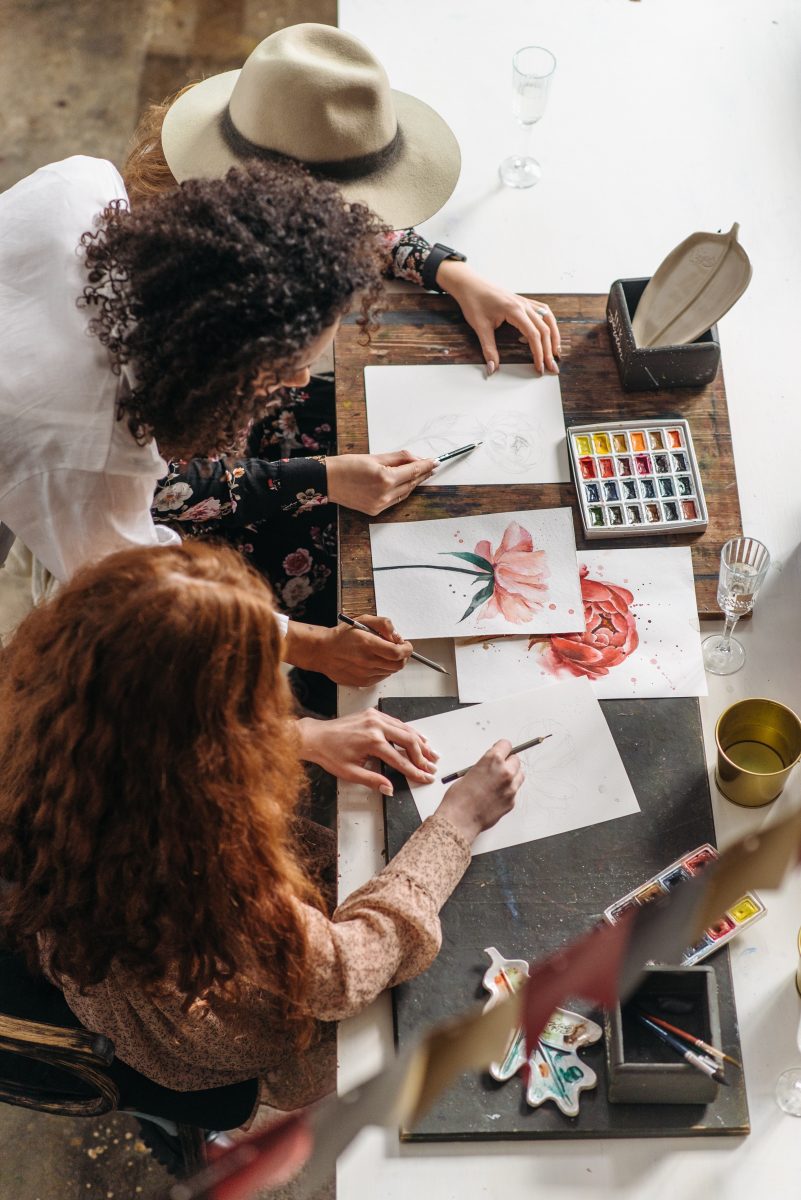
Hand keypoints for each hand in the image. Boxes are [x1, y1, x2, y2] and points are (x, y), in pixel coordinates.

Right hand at [283, 616, 411, 685]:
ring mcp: (365, 674)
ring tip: (381, 653)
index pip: (397, 653)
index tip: (405, 645)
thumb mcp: (363, 620)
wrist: (323, 652)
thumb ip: (383, 624)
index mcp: (368, 644)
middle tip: (396, 648)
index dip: (406, 649)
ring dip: (391, 662)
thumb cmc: (341, 636)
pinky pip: (381, 677)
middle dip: (402, 656)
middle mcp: (367, 661)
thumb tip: (396, 635)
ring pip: (391, 671)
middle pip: (398, 665)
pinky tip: (373, 661)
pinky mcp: (363, 682)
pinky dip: (382, 669)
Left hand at [297, 709, 437, 792]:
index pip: (400, 760)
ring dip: (420, 742)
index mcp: (372, 741)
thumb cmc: (329, 754)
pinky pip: (397, 722)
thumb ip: (373, 781)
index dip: (415, 771)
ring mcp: (375, 717)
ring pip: (405, 729)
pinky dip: (408, 731)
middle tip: (432, 766)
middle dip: (423, 756)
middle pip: (409, 741)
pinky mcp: (373, 714)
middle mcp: (376, 726)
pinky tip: (416, 737)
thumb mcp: (350, 773)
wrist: (315, 737)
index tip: (425, 777)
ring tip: (431, 753)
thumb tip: (389, 789)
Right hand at [326, 451, 435, 515]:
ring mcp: (380, 505)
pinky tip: (406, 484)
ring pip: (405, 493)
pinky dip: (402, 491)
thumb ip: (398, 458)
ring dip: (413, 483)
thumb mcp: (374, 457)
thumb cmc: (347, 465)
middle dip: (422, 474)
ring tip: (421, 473)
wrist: (327, 481)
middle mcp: (385, 494)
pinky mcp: (375, 511)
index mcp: (385, 478)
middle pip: (411, 483)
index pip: (413, 471)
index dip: (425, 465)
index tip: (435, 461)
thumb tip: (416, 459)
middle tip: (431, 466)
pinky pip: (395, 500)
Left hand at [435, 260, 560, 374]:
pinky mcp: (524, 301)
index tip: (539, 368)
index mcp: (514, 310)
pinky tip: (547, 333)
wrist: (470, 284)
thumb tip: (492, 368)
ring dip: (554, 336)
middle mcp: (524, 305)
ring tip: (556, 351)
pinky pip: (543, 312)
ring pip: (548, 319)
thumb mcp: (480, 328)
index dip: (539, 353)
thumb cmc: (474, 301)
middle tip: (551, 367)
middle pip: (544, 329)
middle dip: (549, 350)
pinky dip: (548, 324)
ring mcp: (525, 302)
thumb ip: (488, 349)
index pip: (533, 335)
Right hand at [435, 740, 523, 842]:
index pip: (506, 745)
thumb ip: (484, 767)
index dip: (502, 748)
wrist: (460, 819)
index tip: (500, 751)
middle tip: (499, 767)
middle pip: (516, 760)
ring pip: (519, 775)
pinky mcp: (511, 802)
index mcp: (492, 760)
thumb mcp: (468, 773)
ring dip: (512, 775)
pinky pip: (514, 791)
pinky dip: (507, 791)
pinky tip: (495, 795)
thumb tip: (490, 768)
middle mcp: (505, 772)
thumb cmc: (459, 798)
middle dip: (508, 762)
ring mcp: (510, 788)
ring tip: (499, 781)